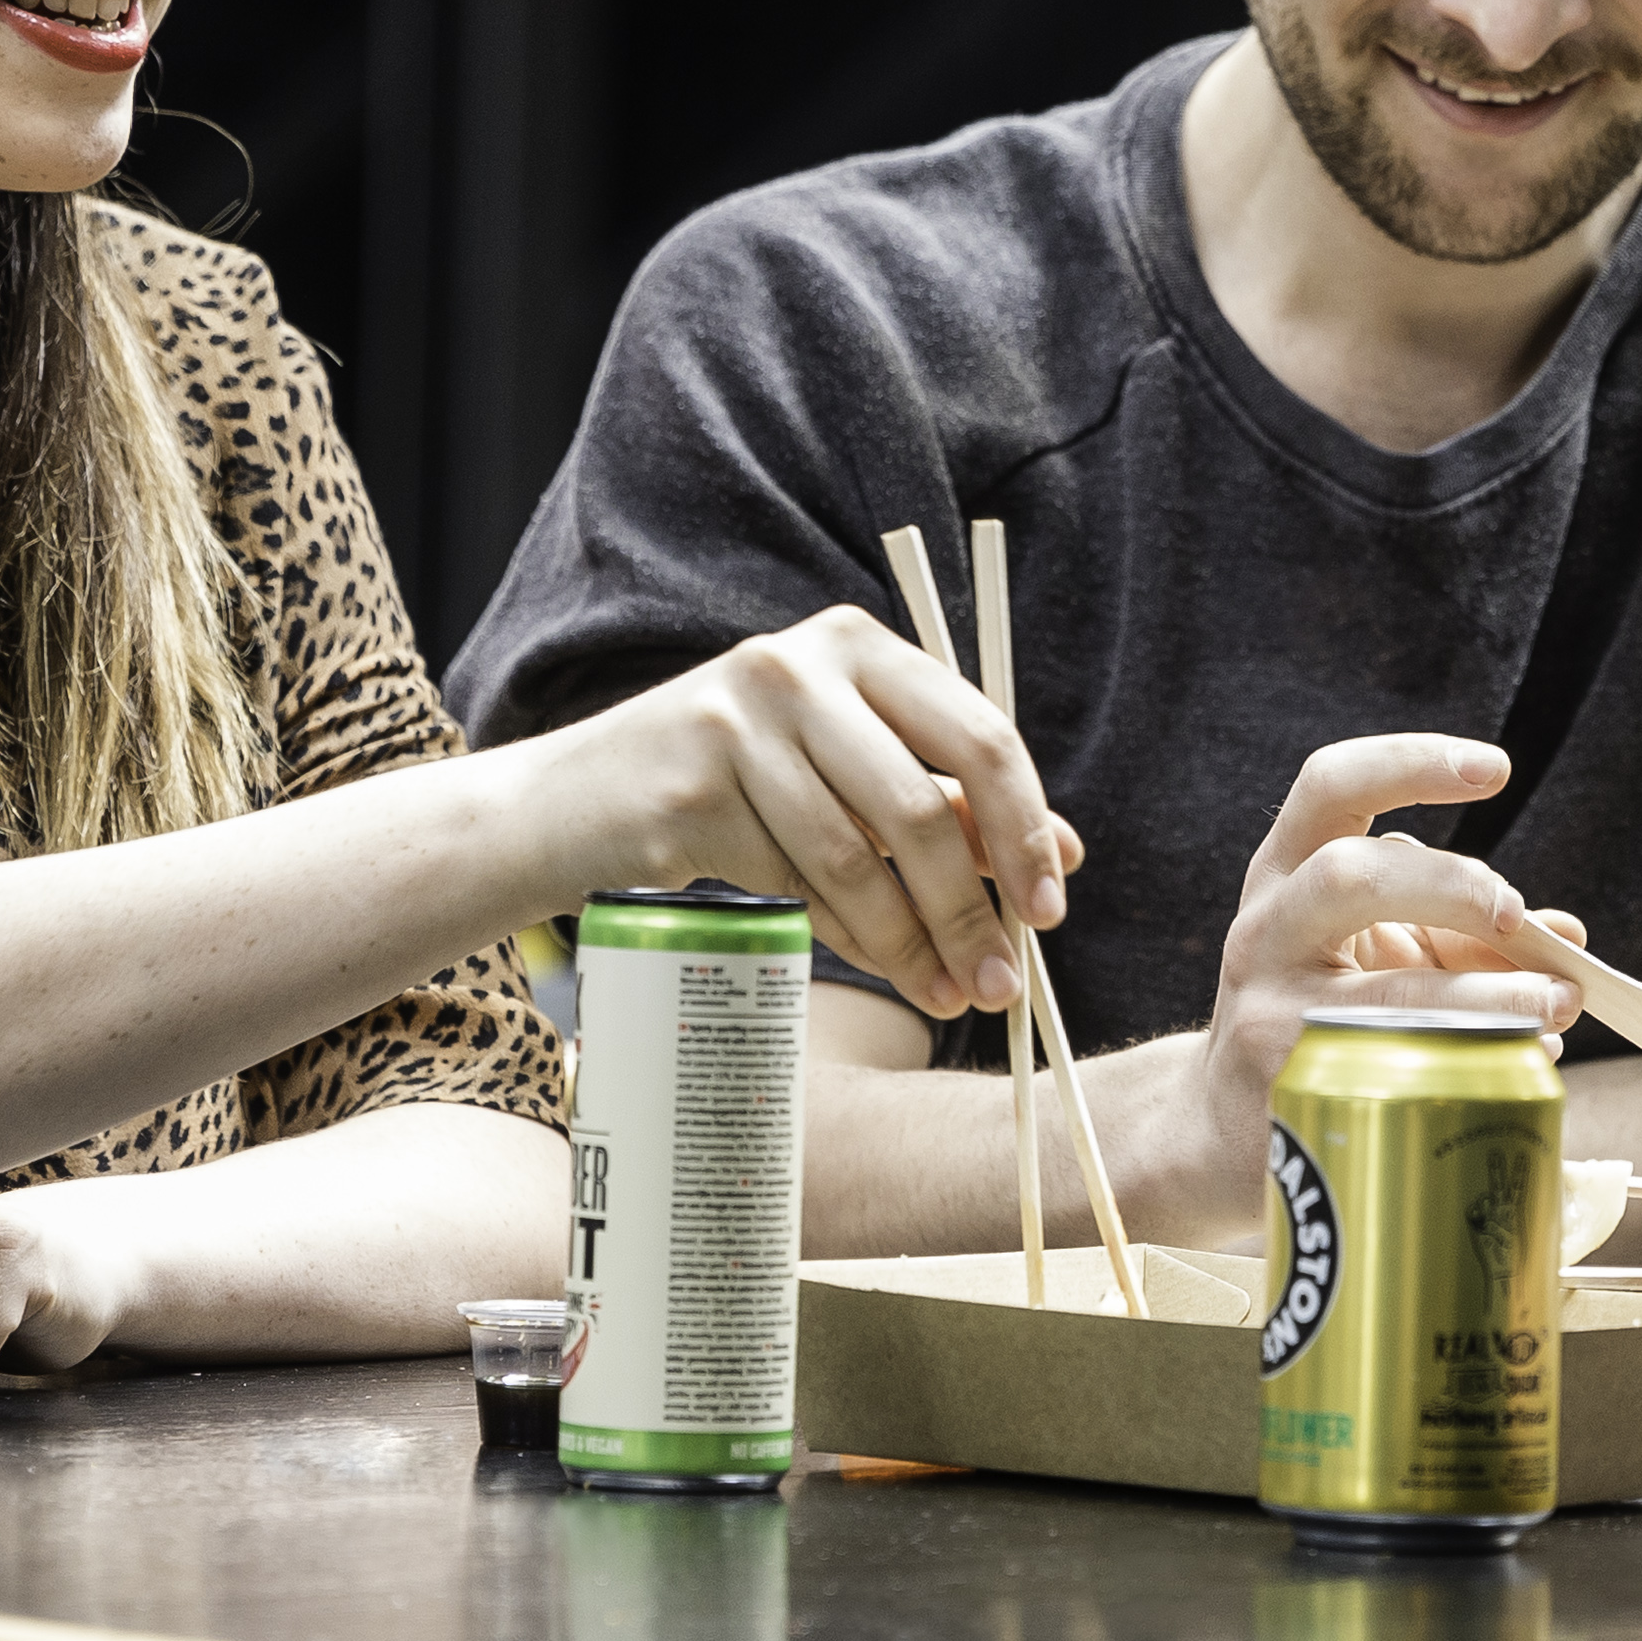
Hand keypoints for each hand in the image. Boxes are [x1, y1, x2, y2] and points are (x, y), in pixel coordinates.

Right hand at [556, 608, 1077, 1018]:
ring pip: (856, 858)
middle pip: (918, 805)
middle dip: (972, 907)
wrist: (578, 802)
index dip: (1024, 829)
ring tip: (950, 995)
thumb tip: (1063, 854)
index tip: (1051, 907)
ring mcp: (737, 721)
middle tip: (1003, 982)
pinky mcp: (691, 788)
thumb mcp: (849, 773)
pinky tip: (873, 962)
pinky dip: (846, 934)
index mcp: (857, 645)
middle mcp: (799, 666)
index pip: (977, 734)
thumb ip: (947, 804)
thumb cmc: (737, 786)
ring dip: (912, 942)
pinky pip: (794, 882)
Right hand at [1162, 735, 1580, 1186]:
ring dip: (1486, 993)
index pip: (1330, 787)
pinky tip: (1520, 1059)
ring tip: (1556, 1003)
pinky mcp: (1293, 1086)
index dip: (1410, 763)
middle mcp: (1265, 930)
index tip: (1497, 769)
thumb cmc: (1317, 1013)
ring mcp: (1271, 1012)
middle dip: (1453, 888)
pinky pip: (1396, 1064)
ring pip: (1380, 988)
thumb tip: (1567, 936)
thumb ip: (1462, 932)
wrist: (1221, 1125)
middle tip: (1518, 917)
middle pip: (1350, 876)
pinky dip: (1475, 1057)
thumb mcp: (1373, 951)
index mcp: (1284, 871)